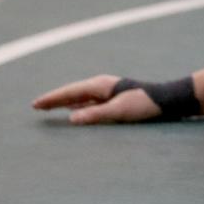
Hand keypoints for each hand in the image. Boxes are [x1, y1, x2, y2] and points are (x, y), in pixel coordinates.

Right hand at [32, 74, 160, 124]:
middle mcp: (103, 86)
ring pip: (80, 97)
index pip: (70, 91)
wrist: (168, 99)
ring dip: (65, 102)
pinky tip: (74, 111)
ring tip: (49, 107)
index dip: (52, 98)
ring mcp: (109, 92)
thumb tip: (71, 118)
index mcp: (101, 85)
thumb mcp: (120, 111)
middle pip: (73, 93)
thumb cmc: (145, 104)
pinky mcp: (115, 100)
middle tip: (36, 106)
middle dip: (55, 99)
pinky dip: (77, 106)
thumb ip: (96, 114)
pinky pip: (90, 103)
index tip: (36, 104)